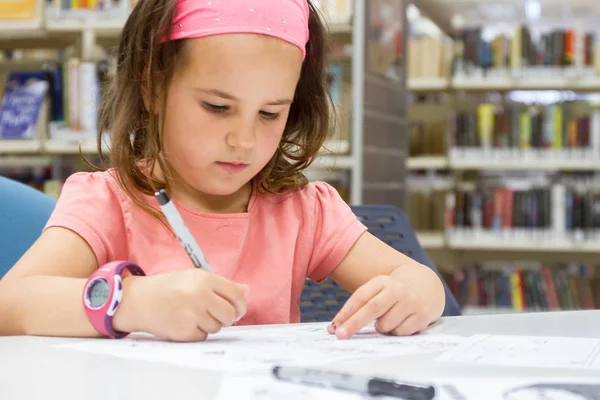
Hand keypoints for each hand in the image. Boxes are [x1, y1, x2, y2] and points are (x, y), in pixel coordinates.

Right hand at [115, 269, 247, 341]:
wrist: (138, 300)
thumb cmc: (168, 288)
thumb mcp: (193, 278)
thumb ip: (221, 285)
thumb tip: (246, 290)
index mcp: (205, 279)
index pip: (237, 295)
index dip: (240, 304)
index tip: (237, 310)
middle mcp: (201, 296)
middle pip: (230, 314)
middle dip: (228, 318)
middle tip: (217, 316)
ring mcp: (193, 314)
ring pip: (217, 327)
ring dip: (210, 324)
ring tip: (192, 315)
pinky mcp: (185, 331)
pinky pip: (203, 336)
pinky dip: (197, 332)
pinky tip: (184, 323)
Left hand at [327, 275, 429, 339]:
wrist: (425, 287)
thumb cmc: (392, 295)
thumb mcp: (377, 291)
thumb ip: (359, 306)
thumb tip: (336, 327)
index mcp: (382, 281)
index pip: (360, 297)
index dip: (346, 313)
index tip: (334, 327)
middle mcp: (398, 289)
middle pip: (372, 308)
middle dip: (354, 323)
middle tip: (341, 336)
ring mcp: (412, 302)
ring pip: (386, 325)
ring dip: (380, 329)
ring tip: (387, 321)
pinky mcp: (422, 315)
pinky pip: (400, 333)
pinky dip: (395, 332)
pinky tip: (400, 323)